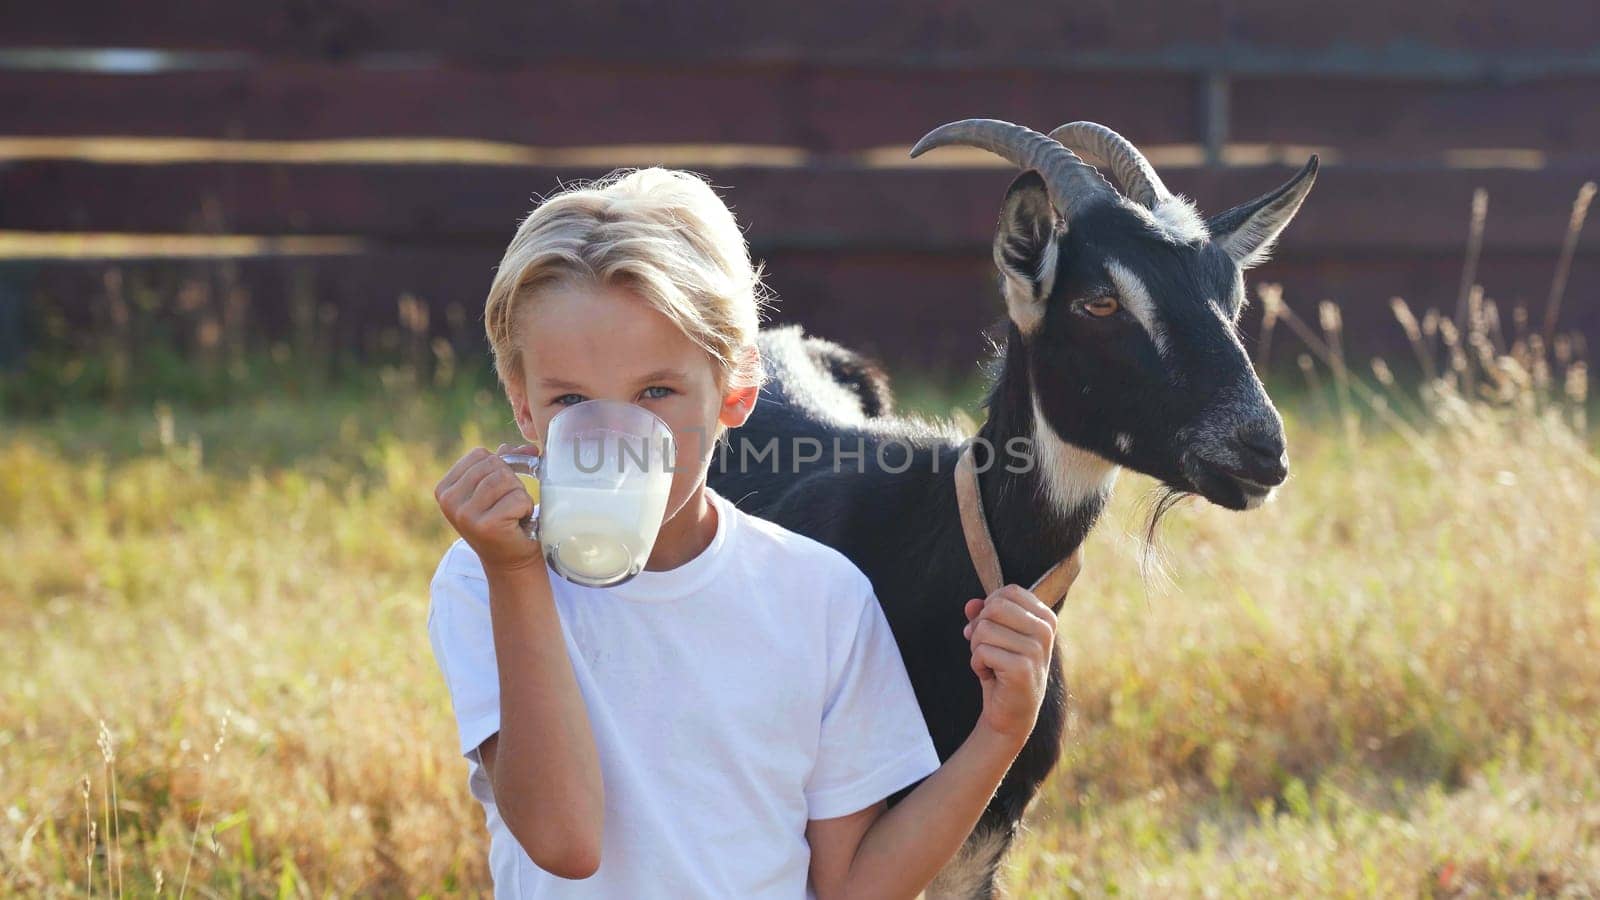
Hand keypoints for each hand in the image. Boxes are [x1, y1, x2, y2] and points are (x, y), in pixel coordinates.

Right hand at [434, 443, 541, 573]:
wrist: (511, 561)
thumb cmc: (505, 520)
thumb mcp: (497, 488)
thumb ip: (507, 462)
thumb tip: (528, 448)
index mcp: (445, 488)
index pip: (480, 455)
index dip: (500, 467)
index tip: (499, 491)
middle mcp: (449, 501)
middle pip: (494, 466)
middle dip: (511, 483)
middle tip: (508, 506)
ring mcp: (465, 514)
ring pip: (506, 480)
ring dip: (519, 496)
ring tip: (513, 513)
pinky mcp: (485, 526)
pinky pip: (517, 498)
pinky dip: (525, 509)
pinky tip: (517, 523)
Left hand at [962, 584, 1056, 743]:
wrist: (1011, 713)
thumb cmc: (1003, 669)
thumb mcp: (994, 636)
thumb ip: (984, 614)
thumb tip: (971, 604)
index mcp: (1045, 618)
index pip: (1008, 592)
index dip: (989, 609)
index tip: (994, 631)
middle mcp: (1045, 631)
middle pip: (995, 607)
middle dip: (980, 627)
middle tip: (987, 649)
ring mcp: (1036, 650)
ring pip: (984, 629)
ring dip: (977, 649)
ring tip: (991, 664)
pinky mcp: (1022, 668)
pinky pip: (982, 651)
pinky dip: (977, 664)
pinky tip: (991, 676)